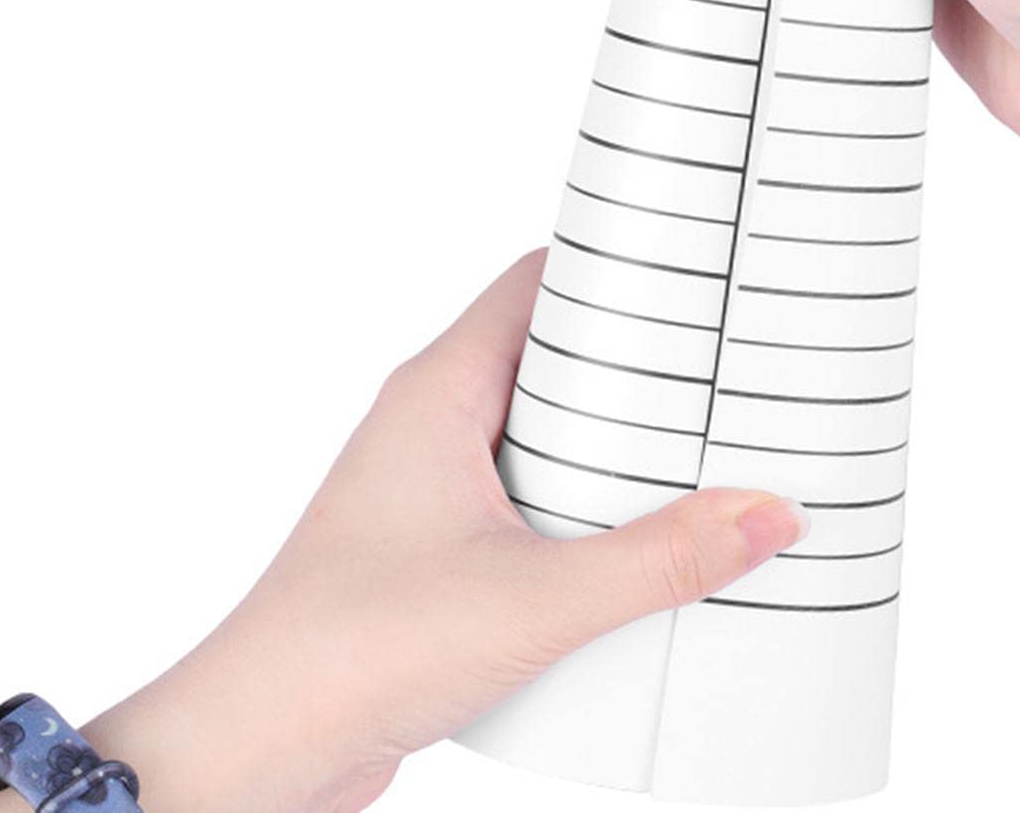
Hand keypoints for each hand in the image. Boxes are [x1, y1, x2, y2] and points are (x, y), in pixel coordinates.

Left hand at [54, 253, 805, 812]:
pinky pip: (529, 499)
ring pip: (543, 432)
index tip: (691, 270)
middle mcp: (432, 425)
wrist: (257, 754)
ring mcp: (432, 488)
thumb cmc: (347, 653)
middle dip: (635, 366)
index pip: (537, 281)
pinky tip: (636, 544)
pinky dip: (583, 507)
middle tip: (719, 373)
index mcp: (439, 392)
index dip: (613, 264)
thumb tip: (762, 516)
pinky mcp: (439, 551)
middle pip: (553, 356)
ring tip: (699, 456)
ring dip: (612, 446)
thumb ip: (659, 561)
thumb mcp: (535, 601)